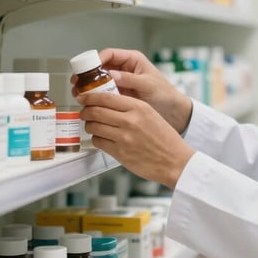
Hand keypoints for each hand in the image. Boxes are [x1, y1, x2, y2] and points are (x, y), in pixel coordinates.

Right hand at [71, 48, 192, 133]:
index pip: (109, 54)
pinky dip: (94, 97)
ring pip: (98, 81)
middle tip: (77, 84)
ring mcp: (120, 83)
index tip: (87, 70)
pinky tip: (89, 103)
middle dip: (87, 75)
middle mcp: (124, 69)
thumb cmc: (166, 94)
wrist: (173, 112)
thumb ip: (131, 79)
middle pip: (99, 67)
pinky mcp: (119, 96)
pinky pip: (103, 94)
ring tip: (80, 95)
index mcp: (132, 60)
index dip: (96, 60)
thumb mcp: (149, 84)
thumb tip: (112, 75)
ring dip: (88, 87)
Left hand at [78, 90, 194, 188]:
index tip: (83, 97)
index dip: (89, 97)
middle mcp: (130, 120)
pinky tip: (102, 138)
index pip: (105, 97)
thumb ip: (131, 107)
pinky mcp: (120, 152)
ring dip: (90, 126)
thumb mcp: (151, 114)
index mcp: (138, 107)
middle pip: (95, 111)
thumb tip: (107, 103)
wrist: (174, 160)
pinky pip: (98, 142)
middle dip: (85, 111)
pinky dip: (97, 139)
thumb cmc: (165, 138)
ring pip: (94, 127)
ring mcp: (123, 137)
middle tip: (84, 112)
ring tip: (93, 126)